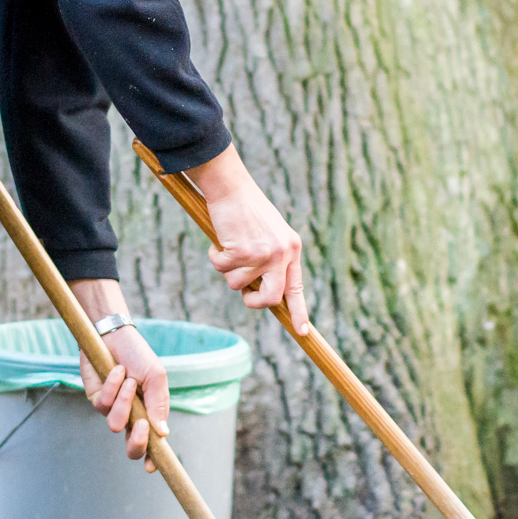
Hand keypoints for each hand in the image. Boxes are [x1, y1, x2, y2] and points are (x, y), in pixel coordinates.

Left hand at [70, 279, 168, 471]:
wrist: (114, 335)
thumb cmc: (138, 356)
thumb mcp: (156, 377)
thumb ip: (159, 404)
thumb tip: (163, 433)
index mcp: (150, 415)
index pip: (152, 444)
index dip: (152, 459)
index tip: (151, 466)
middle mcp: (130, 417)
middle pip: (131, 448)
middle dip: (136, 442)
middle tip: (141, 426)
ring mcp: (112, 410)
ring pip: (115, 424)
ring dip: (124, 402)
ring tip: (130, 380)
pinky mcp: (95, 399)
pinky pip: (102, 404)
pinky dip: (112, 386)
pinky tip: (117, 371)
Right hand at [185, 144, 309, 333]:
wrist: (231, 186)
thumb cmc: (246, 209)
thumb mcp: (269, 234)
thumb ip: (272, 261)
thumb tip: (261, 293)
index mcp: (292, 249)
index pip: (297, 288)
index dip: (299, 312)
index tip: (302, 332)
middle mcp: (282, 253)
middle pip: (270, 299)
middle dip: (254, 302)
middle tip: (245, 293)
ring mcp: (263, 254)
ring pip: (238, 284)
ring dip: (228, 270)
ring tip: (229, 246)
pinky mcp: (241, 251)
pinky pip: (221, 268)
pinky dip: (215, 255)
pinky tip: (220, 238)